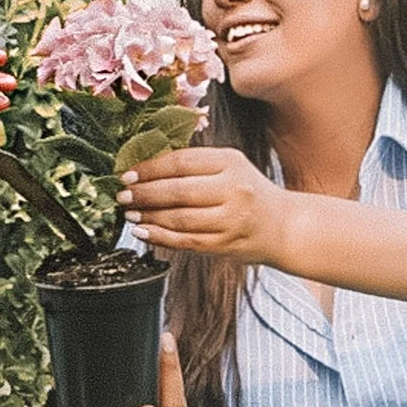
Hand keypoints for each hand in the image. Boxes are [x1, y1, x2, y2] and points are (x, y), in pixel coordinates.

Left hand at [114, 147, 286, 265]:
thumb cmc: (248, 192)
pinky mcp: (227, 244)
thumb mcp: (229, 166)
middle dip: (143, 194)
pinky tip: (144, 232)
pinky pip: (186, 241)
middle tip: (122, 195)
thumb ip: (194, 164)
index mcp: (230, 162)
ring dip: (148, 217)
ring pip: (179, 219)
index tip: (127, 174)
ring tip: (129, 214)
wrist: (283, 226)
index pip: (180, 162)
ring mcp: (231, 219)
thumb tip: (145, 167)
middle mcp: (233, 189)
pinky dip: (160, 237)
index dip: (149, 168)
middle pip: (177, 191)